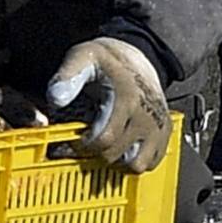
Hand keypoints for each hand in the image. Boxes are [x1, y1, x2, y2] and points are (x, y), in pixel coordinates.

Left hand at [45, 36, 173, 174]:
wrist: (139, 57)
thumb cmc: (108, 61)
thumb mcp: (83, 57)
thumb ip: (67, 76)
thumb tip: (56, 99)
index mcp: (127, 100)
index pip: (103, 139)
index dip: (82, 146)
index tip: (73, 141)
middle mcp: (147, 116)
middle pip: (115, 155)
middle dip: (95, 153)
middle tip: (86, 142)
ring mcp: (158, 127)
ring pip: (136, 165)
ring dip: (117, 160)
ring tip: (106, 145)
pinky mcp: (165, 134)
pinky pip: (151, 162)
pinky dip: (135, 160)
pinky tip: (122, 146)